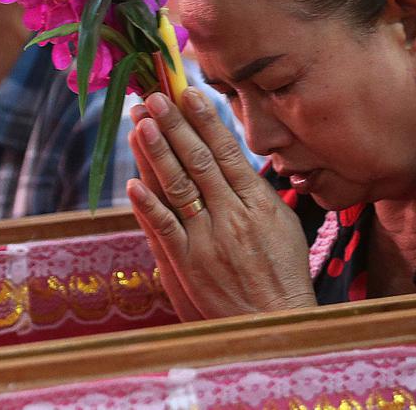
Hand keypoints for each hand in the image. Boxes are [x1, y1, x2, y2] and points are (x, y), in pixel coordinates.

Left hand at [127, 88, 315, 319]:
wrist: (275, 323)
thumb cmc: (282, 272)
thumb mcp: (282, 223)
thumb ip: (256, 191)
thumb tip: (233, 157)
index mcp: (257, 202)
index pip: (226, 151)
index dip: (204, 120)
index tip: (188, 92)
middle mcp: (232, 216)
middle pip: (197, 161)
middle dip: (174, 125)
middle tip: (153, 97)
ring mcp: (208, 240)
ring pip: (178, 187)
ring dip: (156, 153)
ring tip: (140, 124)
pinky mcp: (188, 264)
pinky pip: (164, 229)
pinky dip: (147, 205)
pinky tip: (133, 182)